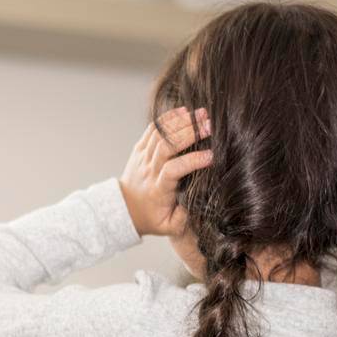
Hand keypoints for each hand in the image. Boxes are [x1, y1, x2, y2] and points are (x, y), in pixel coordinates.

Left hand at [118, 105, 213, 238]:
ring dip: (181, 122)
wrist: (124, 209)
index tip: (212, 156)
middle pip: (166, 146)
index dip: (191, 161)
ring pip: (160, 134)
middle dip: (188, 133)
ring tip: (201, 114)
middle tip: (210, 125)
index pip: (173, 170)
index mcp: (158, 189)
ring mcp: (143, 157)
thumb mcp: (169, 226)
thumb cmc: (152, 218)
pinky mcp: (140, 149)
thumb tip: (200, 204)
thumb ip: (185, 218)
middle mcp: (149, 170)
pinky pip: (152, 129)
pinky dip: (167, 118)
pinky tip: (184, 110)